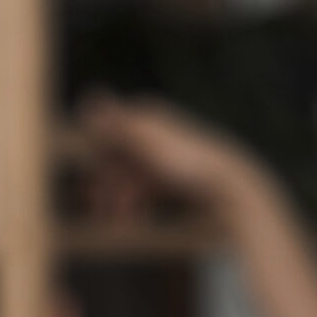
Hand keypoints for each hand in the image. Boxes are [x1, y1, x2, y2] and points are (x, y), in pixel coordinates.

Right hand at [75, 91, 267, 219]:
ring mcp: (163, 153)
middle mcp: (153, 130)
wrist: (228, 183)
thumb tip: (89, 96)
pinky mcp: (174, 173)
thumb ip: (116, 122)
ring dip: (120, 198)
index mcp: (145, 116)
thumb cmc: (186, 160)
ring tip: (119, 220)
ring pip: (130, 176)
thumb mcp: (146, 140)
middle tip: (100, 211)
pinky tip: (135, 217)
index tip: (88, 189)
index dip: (95, 161)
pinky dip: (137, 202)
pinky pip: (146, 187)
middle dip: (107, 185)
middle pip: (117, 157)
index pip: (105, 134)